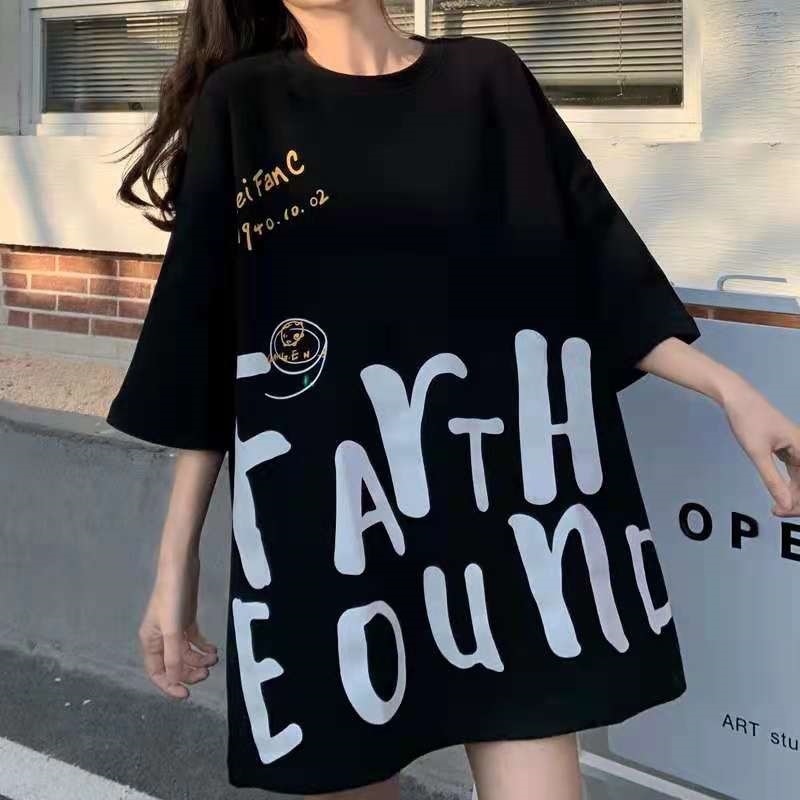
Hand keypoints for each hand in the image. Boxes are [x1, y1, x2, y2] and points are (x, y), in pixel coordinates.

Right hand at [138, 554, 218, 698]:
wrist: (180, 567)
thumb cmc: (171, 596)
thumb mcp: (172, 629)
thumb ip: (173, 656)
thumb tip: (174, 680)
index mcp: (150, 641)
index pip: (157, 672)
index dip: (170, 685)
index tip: (186, 694)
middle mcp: (159, 637)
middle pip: (173, 664)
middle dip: (189, 672)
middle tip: (206, 673)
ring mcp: (173, 627)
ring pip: (185, 653)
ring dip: (198, 659)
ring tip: (213, 659)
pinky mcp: (185, 618)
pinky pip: (193, 640)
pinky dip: (203, 647)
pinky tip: (213, 650)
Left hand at [721, 378, 799, 516]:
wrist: (737, 397)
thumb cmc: (747, 420)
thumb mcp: (757, 453)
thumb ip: (772, 480)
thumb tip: (785, 504)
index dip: (799, 503)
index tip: (782, 511)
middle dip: (797, 502)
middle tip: (775, 512)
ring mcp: (798, 448)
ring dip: (793, 495)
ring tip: (775, 508)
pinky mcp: (788, 448)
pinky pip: (796, 472)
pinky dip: (789, 485)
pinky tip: (778, 494)